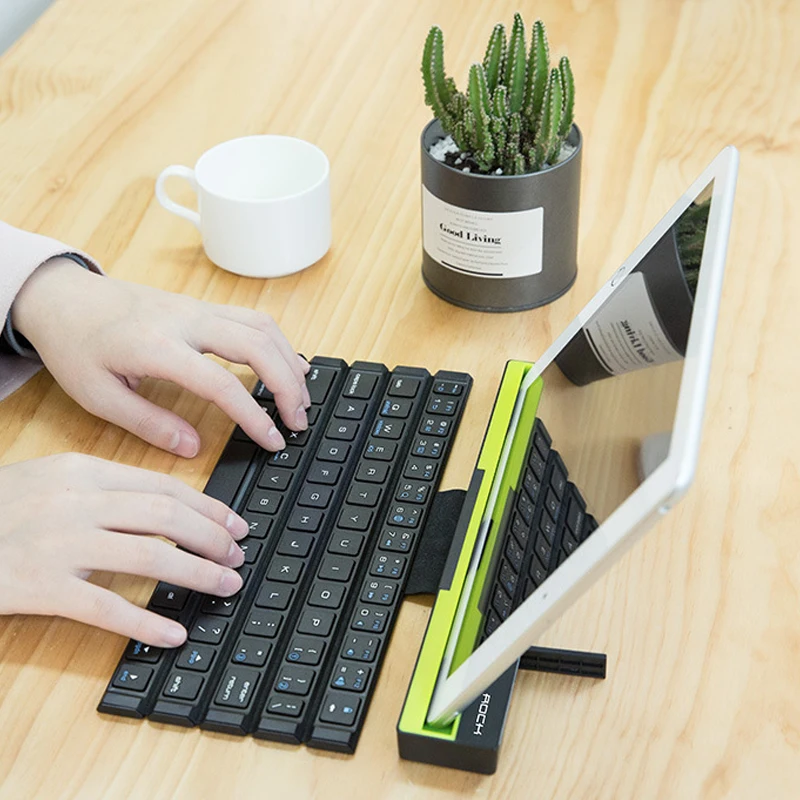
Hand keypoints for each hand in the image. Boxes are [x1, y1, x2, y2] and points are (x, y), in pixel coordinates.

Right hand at [0, 453, 248, 645]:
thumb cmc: (1, 507)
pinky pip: (108, 609)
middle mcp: (78, 502)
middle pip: (167, 518)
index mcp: (84, 471)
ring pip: (151, 558)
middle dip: (213, 538)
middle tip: (238, 555)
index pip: (165, 488)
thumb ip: (105, 486)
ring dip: (198, 574)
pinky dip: (147, 622)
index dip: (209, 508)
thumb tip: (167, 505)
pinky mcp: (43, 588)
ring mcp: (61, 545)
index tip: (236, 524)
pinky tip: (173, 633)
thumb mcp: (52, 479)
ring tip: (225, 585)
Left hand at [10, 257, 310, 456]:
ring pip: (263, 326)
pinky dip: (278, 342)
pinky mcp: (202, 306)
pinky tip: (288, 364)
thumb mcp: (98, 396)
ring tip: (302, 397)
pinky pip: (253, 318)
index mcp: (157, 347)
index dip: (255, 416)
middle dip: (289, 386)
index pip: (223, 383)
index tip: (273, 441)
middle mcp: (185, 321)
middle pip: (258, 346)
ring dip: (290, 361)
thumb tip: (192, 448)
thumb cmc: (76, 346)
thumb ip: (148, 424)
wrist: (63, 297)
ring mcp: (197, 309)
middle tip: (300, 421)